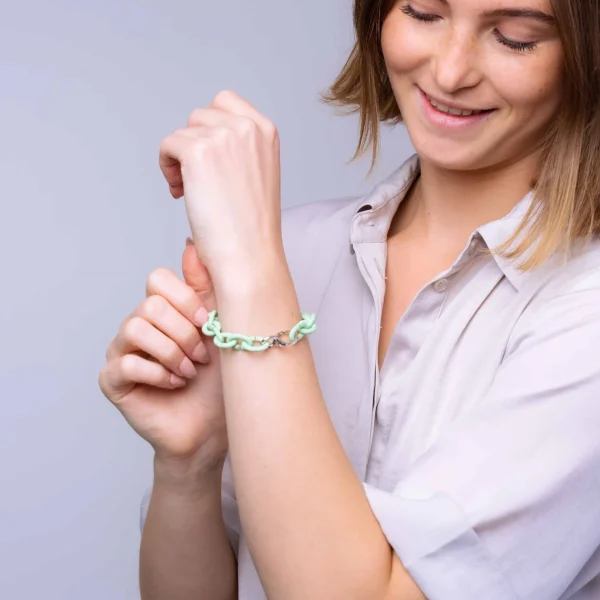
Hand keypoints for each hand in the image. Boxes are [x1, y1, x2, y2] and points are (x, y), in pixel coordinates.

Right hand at [99, 239, 225, 465]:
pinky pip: (126, 363)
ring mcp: (121, 351)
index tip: (209, 323)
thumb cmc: (219, 380)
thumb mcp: (220, 328)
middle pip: (150, 305)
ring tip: (189, 371)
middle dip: (184, 333)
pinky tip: (175, 384)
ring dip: (172, 353)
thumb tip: (192, 242)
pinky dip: (159, 374)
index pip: (157, 279)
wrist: (212, 427)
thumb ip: (206, 287)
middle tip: (201, 356)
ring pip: (135, 328)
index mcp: (162, 310)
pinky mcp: (112, 379)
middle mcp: (137, 325)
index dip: (186, 299)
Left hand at [159, 90, 284, 289]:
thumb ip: (240, 147)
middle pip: (200, 116)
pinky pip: (167, 145)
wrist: (249, 254)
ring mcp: (223, 136)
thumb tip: (206, 135)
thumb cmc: (251, 226)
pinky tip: (181, 193)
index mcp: (266, 130)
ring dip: (180, 159)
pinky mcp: (198, 151)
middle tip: (199, 181)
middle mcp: (247, 126)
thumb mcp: (257, 173)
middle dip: (194, 145)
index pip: (225, 102)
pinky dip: (167, 168)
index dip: (210, 129)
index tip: (211, 162)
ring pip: (183, 131)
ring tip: (191, 191)